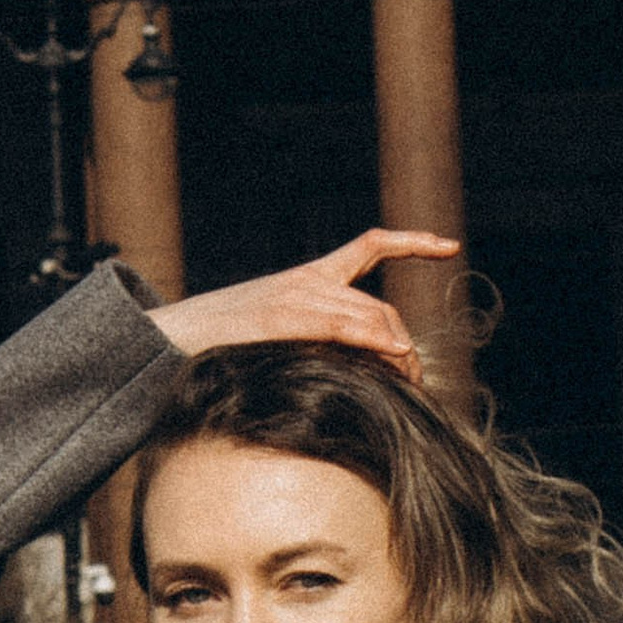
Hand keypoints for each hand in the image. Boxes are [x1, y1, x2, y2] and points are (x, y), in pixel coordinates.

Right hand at [149, 230, 458, 383]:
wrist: (174, 335)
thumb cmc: (222, 344)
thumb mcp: (274, 331)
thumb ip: (314, 337)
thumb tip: (356, 365)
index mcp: (308, 276)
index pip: (368, 246)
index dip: (411, 241)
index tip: (448, 245)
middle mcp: (309, 280)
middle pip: (379, 305)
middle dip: (404, 341)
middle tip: (415, 379)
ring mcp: (297, 295)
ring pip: (369, 317)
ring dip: (396, 349)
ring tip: (406, 381)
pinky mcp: (284, 316)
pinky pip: (342, 325)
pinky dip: (372, 338)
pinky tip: (393, 353)